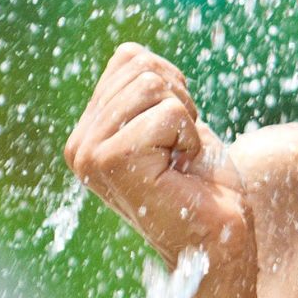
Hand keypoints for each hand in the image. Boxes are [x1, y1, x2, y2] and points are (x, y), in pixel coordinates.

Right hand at [64, 43, 252, 271]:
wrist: (218, 243)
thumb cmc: (204, 188)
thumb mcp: (170, 125)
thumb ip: (143, 91)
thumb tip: (131, 53)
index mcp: (88, 133)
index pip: (129, 58)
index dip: (171, 87)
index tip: (175, 135)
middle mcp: (79, 145)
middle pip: (140, 65)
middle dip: (178, 101)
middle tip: (181, 151)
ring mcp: (90, 154)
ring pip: (153, 85)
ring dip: (185, 121)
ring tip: (180, 161)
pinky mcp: (112, 162)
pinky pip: (168, 113)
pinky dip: (190, 138)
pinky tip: (183, 172)